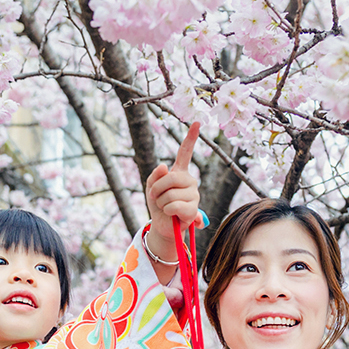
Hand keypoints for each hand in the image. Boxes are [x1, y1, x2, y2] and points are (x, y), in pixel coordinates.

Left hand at [144, 122, 201, 268]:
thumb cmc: (157, 204)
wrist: (162, 225)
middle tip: (156, 198)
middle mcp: (190, 181)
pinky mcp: (194, 210)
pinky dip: (167, 212)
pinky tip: (173, 215)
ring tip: (165, 208)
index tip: (197, 122)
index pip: (185, 152)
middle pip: (170, 177)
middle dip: (156, 189)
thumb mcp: (151, 187)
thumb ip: (155, 175)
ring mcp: (194, 195)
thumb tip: (164, 166)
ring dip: (160, 202)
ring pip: (169, 193)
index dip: (191, 137)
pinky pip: (173, 206)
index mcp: (180, 173)